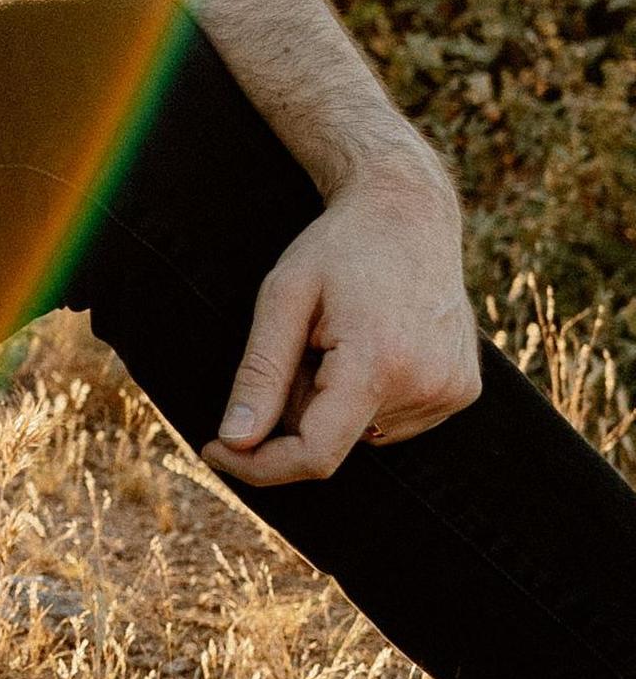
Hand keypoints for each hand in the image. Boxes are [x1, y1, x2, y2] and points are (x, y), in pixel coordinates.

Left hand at [205, 158, 479, 485]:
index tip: (216, 449)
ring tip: (336, 337)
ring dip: (327, 401)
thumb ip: (259, 375)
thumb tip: (234, 441)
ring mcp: (452, 392)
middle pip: (331, 441)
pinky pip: (390, 421)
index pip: (316, 454)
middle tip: (297, 344)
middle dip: (292, 410)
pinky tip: (367, 345)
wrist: (408, 213)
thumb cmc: (337, 249)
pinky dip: (361, 396)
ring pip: (358, 434)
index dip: (259, 465)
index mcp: (380, 364)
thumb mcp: (282, 300)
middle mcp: (428, 387)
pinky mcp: (463, 391)